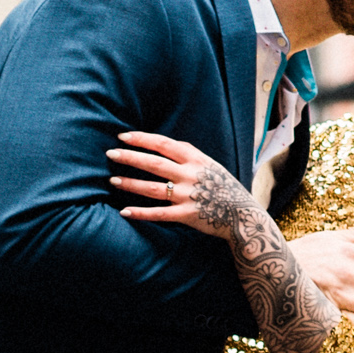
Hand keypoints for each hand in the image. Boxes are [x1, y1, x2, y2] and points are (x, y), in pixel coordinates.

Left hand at [108, 130, 255, 235]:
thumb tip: (163, 144)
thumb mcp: (210, 164)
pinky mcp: (186, 216)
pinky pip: (159, 214)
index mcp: (196, 159)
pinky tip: (123, 211)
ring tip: (112, 180)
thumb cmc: (224, 187)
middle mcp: (190, 175)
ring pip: (152, 188)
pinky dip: (140, 213)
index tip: (123, 136)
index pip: (163, 144)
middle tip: (110, 153)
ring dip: (130, 183)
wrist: (243, 216)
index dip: (142, 139)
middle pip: (153, 163)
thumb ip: (188, 154)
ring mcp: (188, 196)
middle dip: (130, 157)